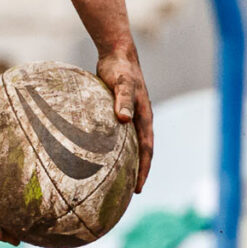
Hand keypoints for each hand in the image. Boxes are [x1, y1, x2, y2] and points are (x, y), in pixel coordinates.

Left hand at [93, 45, 153, 190]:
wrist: (117, 54)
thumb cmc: (119, 69)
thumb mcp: (121, 84)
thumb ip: (122, 101)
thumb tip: (125, 120)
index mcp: (144, 118)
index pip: (147, 150)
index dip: (144, 170)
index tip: (138, 189)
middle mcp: (139, 120)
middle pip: (141, 152)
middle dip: (137, 172)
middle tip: (128, 193)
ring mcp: (130, 117)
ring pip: (130, 145)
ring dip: (126, 162)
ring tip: (116, 181)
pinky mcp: (117, 113)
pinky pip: (117, 136)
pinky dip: (113, 149)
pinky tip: (100, 158)